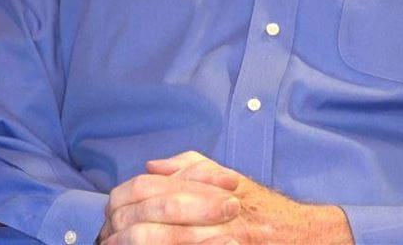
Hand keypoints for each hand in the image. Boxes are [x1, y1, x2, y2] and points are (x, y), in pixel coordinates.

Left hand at [98, 150, 353, 244]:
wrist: (297, 236)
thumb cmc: (257, 206)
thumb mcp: (225, 176)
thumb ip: (189, 166)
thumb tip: (151, 166)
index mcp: (207, 187)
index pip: (151, 189)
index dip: (124, 202)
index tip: (109, 214)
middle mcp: (210, 213)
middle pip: (149, 223)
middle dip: (121, 233)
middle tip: (106, 239)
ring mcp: (217, 239)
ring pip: (161, 243)